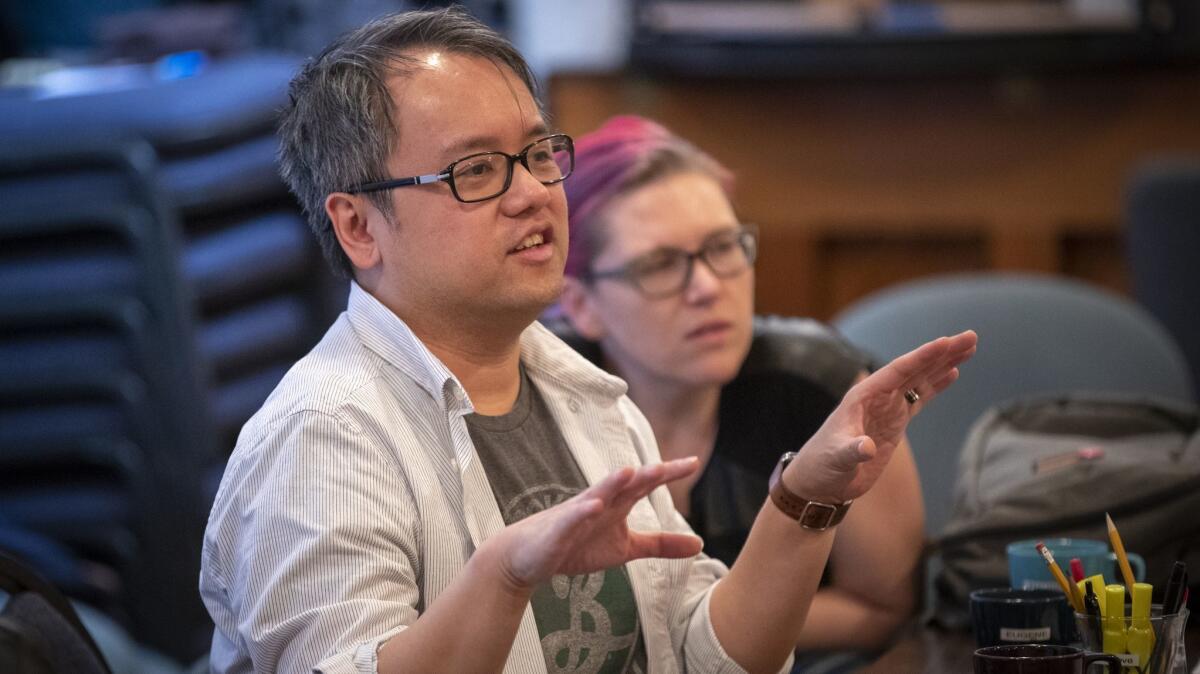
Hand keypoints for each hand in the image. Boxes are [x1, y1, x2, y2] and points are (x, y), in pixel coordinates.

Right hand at [489, 458, 702, 591]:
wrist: (529, 557)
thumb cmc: (577, 545)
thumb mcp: (626, 548)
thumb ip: (660, 544)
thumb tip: (700, 545)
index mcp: (617, 504)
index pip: (646, 484)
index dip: (669, 473)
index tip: (694, 462)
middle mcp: (599, 502)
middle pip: (625, 484)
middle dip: (645, 474)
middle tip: (667, 466)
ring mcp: (577, 514)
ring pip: (597, 494)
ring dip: (612, 483)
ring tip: (628, 471)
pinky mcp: (558, 530)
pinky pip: (571, 519)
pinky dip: (582, 512)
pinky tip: (594, 506)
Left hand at [785, 330, 976, 503]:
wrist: (821, 481)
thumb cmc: (823, 465)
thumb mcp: (836, 458)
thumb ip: (851, 450)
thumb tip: (866, 447)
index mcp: (863, 395)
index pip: (898, 370)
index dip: (923, 356)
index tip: (947, 341)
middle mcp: (876, 396)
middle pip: (915, 368)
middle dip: (942, 353)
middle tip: (971, 336)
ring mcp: (887, 407)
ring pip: (920, 379)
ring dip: (944, 363)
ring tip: (969, 347)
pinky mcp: (894, 422)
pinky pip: (920, 398)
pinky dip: (936, 385)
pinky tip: (953, 372)